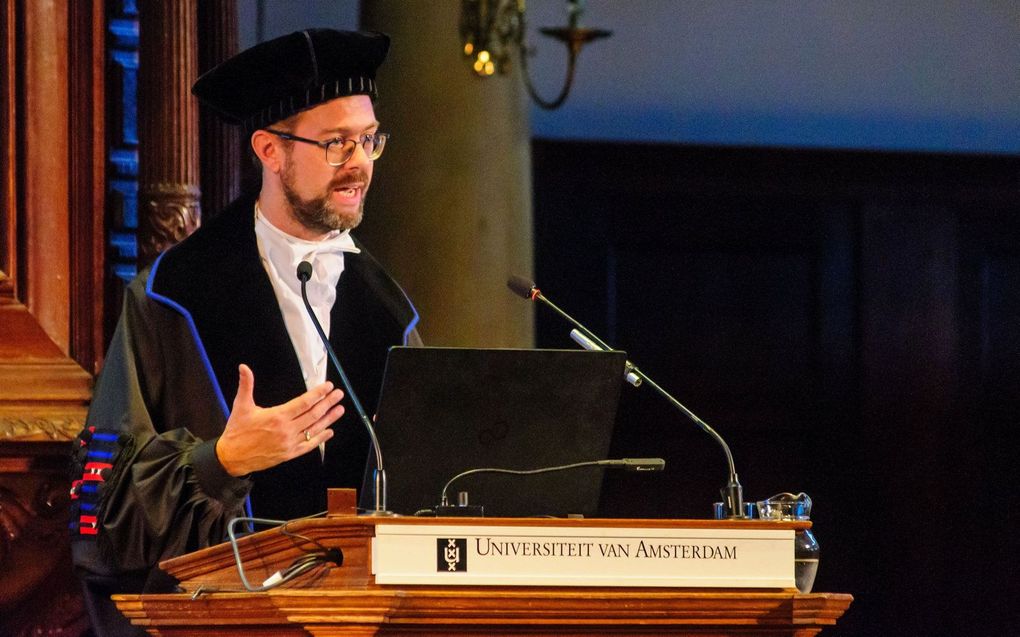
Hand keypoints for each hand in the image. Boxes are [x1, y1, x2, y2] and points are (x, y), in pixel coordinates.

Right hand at [215, 364, 344, 475]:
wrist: (232, 457)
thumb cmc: (237, 431)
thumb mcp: (241, 406)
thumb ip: (246, 385)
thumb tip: (244, 368)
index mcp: (277, 416)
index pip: (304, 403)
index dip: (318, 394)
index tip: (328, 387)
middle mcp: (286, 430)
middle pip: (313, 415)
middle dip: (328, 403)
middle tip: (338, 395)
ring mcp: (289, 443)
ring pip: (314, 430)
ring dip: (329, 419)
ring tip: (339, 409)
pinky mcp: (289, 454)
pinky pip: (309, 446)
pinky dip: (320, 438)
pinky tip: (329, 431)